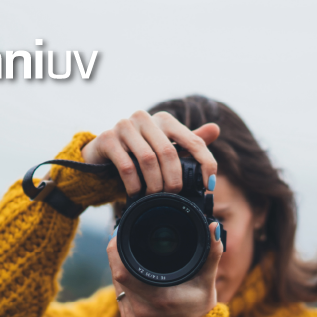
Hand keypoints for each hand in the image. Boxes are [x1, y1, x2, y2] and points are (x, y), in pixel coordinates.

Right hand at [81, 110, 219, 195]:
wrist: (101, 158)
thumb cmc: (138, 155)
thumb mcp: (165, 150)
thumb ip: (188, 142)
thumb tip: (216, 129)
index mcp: (164, 120)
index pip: (193, 141)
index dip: (205, 164)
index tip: (209, 186)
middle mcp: (145, 118)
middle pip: (169, 152)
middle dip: (174, 179)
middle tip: (174, 196)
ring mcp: (124, 126)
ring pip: (148, 159)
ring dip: (154, 184)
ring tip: (155, 197)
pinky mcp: (107, 138)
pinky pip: (126, 166)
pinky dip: (135, 185)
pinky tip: (136, 194)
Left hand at [107, 221, 224, 316]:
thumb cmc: (200, 305)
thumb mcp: (207, 279)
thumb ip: (212, 252)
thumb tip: (213, 227)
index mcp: (159, 298)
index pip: (123, 270)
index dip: (117, 249)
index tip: (122, 233)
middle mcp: (142, 309)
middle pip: (116, 273)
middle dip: (117, 252)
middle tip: (124, 236)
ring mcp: (132, 315)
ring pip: (115, 282)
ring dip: (119, 265)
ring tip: (127, 250)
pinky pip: (119, 292)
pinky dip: (123, 279)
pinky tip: (131, 271)